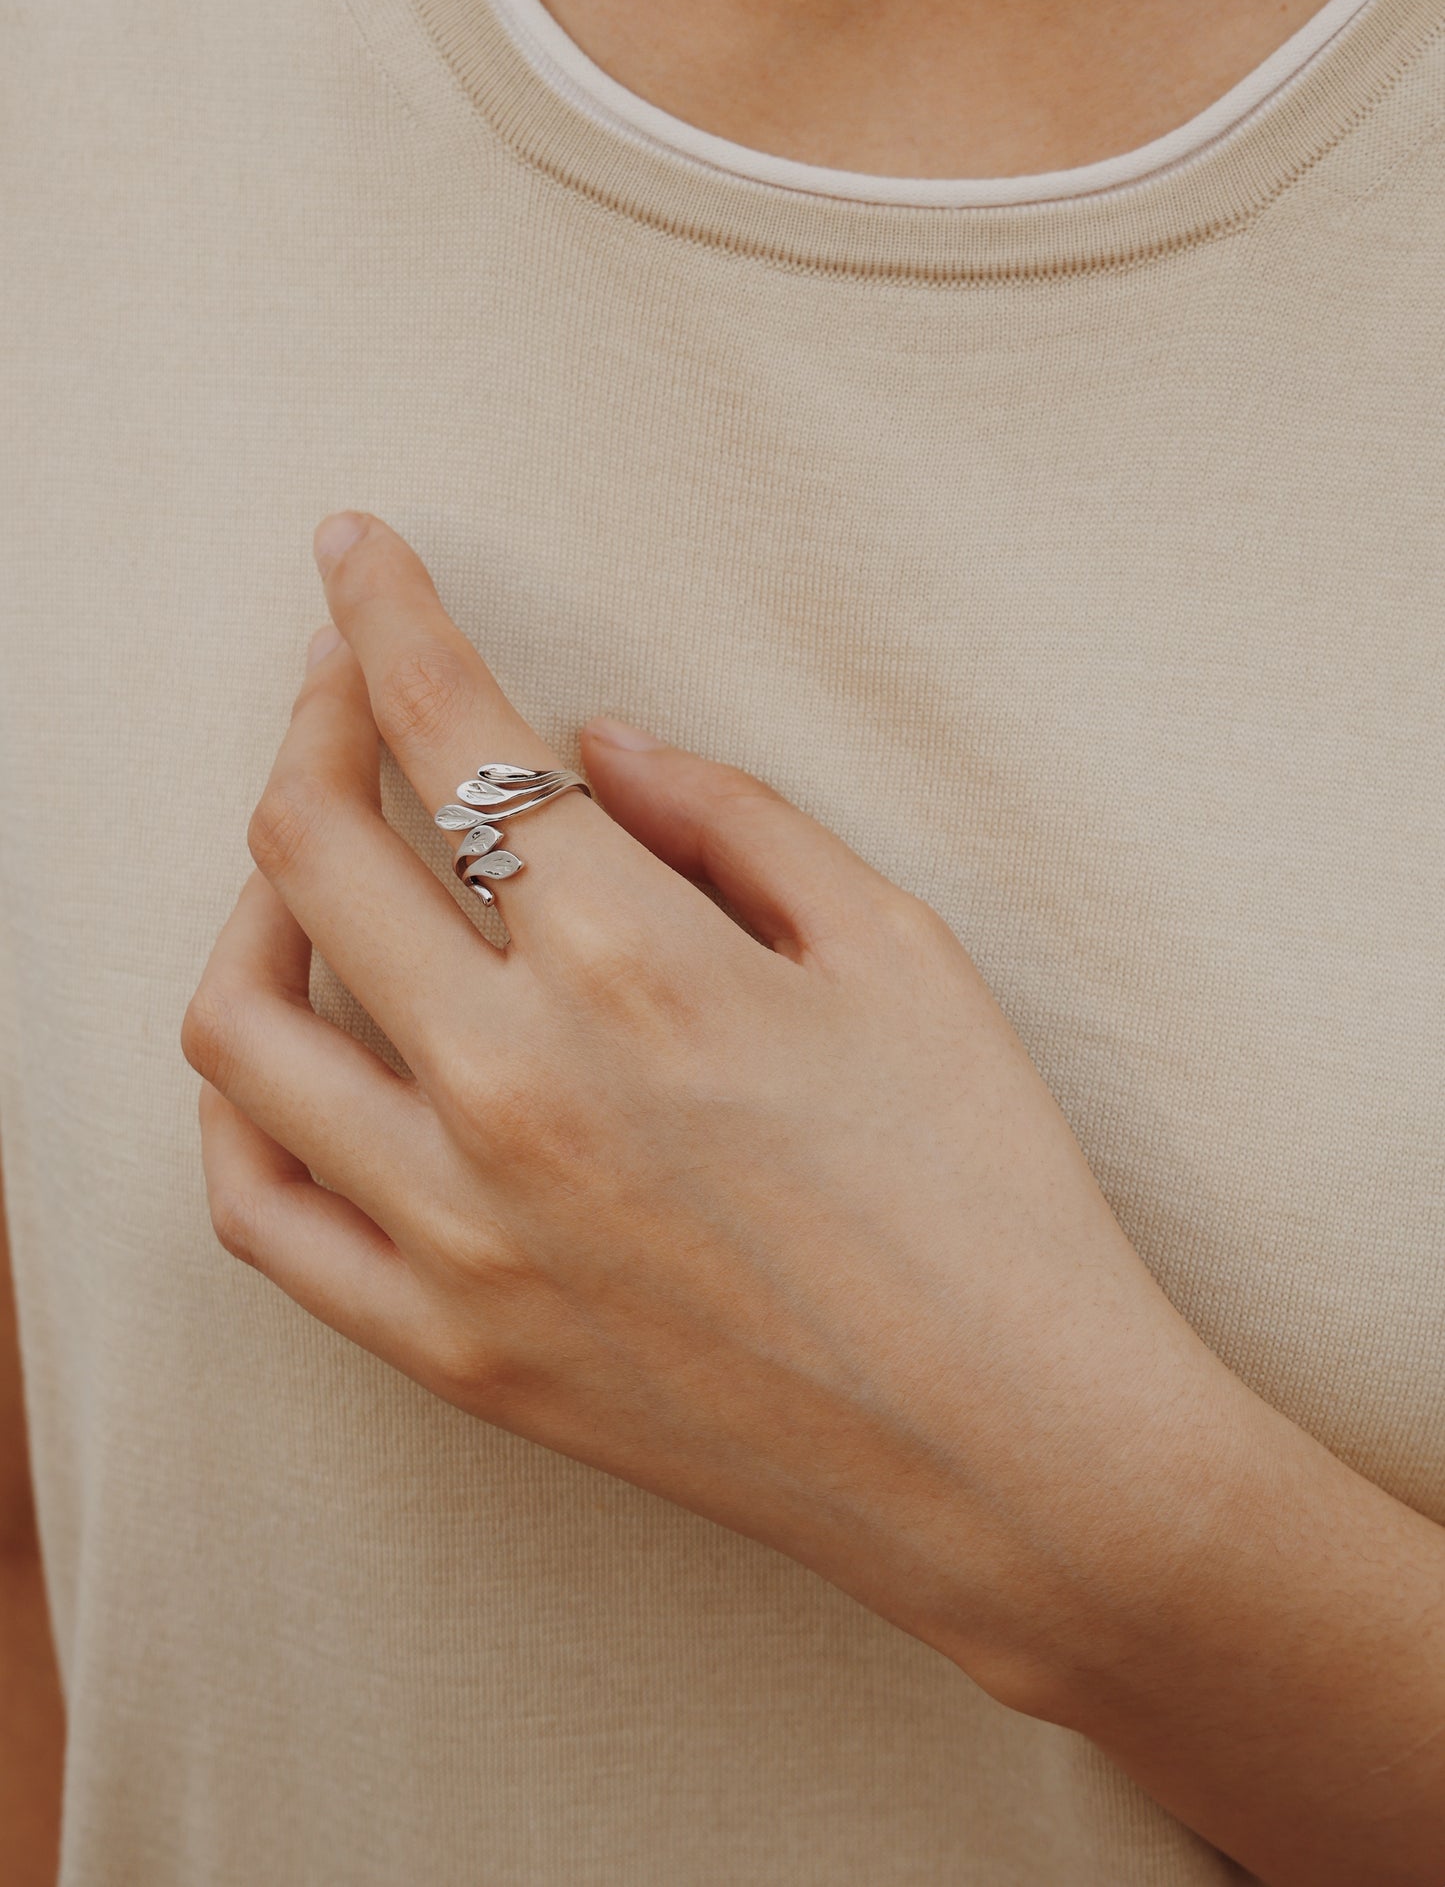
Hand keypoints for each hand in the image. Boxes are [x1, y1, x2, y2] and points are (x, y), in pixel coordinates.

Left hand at [182, 510, 1247, 1713]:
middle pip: (312, 848)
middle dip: (310, 722)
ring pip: (241, 1022)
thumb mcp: (898, 947)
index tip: (354, 551)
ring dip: (249, 902)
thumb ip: (728, 815)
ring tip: (305, 864)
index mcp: (633, 961)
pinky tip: (288, 1044)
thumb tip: (591, 742)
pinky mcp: (448, 1346)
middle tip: (343, 683)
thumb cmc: (986, 1186)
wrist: (1011, 1452)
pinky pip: (260, 1209)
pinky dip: (239, 1102)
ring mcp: (459, 1228)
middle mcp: (512, 1083)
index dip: (387, 614)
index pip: (453, 731)